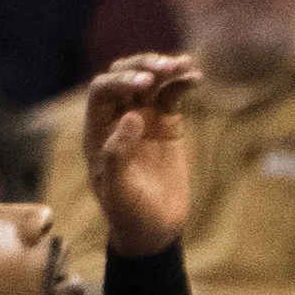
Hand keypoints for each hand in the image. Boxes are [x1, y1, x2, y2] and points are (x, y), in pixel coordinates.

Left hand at [83, 51, 197, 258]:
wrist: (155, 229)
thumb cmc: (129, 214)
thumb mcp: (118, 191)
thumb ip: (118, 154)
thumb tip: (131, 115)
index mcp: (98, 131)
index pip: (102, 91)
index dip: (120, 81)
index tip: (144, 84)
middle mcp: (118, 118)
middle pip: (124, 75)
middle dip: (144, 66)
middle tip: (166, 68)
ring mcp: (144, 117)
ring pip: (150, 79)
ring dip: (165, 67)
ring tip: (184, 65)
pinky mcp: (167, 122)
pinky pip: (173, 94)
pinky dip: (183, 82)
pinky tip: (196, 78)